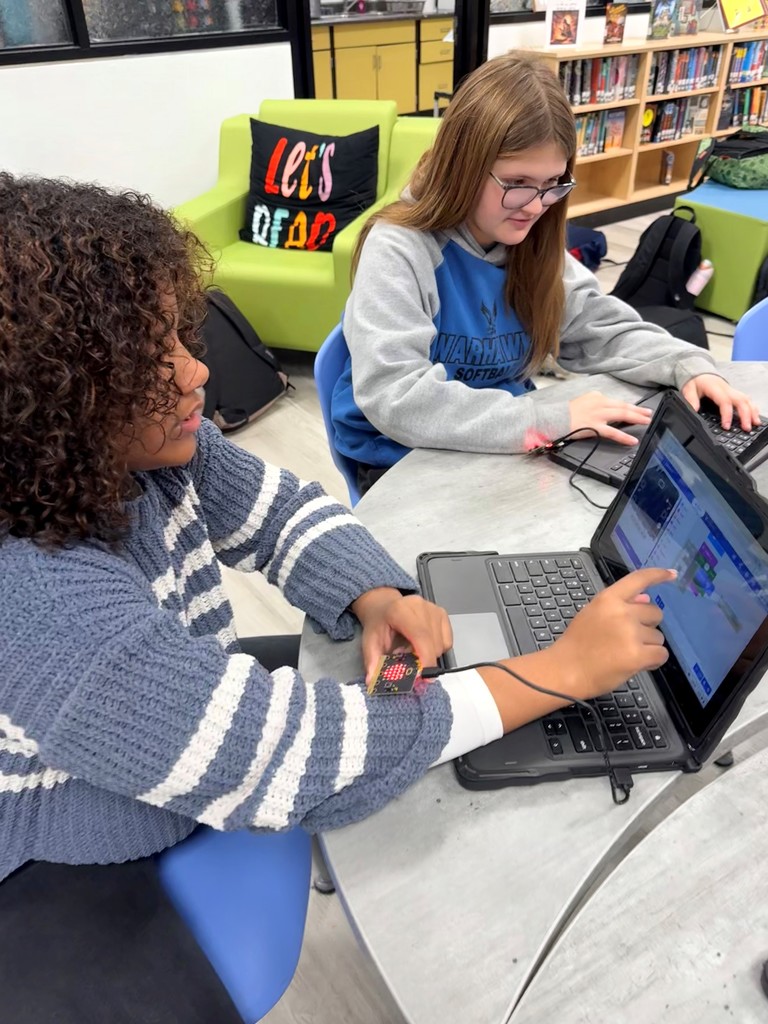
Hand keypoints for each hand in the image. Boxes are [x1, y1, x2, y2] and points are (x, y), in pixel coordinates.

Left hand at [351, 588, 452, 684]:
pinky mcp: (442, 614)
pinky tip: (423, 646)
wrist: (384, 607)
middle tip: (408, 663)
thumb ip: (372, 662)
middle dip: (424, 661)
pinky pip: (447, 642)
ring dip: (430, 656)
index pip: (420, 636)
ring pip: (441, 645)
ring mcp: (433, 609)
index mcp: (400, 610)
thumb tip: (372, 681)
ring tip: (412, 651)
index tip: (424, 677)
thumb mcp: (370, 642)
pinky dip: (437, 649)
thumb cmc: (378, 624)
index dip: (425, 658)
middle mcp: (420, 607)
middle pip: (433, 643)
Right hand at [550, 566, 673, 699]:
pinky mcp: (637, 655)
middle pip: (655, 613)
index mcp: (608, 599)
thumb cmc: (577, 644)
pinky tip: (637, 664)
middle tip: (627, 638)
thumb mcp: (592, 614)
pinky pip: (661, 654)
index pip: (638, 579)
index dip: (658, 575)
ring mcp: (630, 633)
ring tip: (625, 653)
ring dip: (648, 646)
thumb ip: (619, 605)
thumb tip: (647, 598)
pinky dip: (653, 661)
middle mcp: (622, 612)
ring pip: (658, 637)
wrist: (566, 671)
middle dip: (647, 625)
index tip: (671, 574)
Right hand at [568, 391, 653, 445]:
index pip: (617, 402)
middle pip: (623, 406)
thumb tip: (608, 408)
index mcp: (597, 397)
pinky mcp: (595, 426)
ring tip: (646, 422)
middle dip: (638, 410)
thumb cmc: (567, 413)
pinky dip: (624, 436)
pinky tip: (632, 440)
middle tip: (649, 413)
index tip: (638, 409)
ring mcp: (598, 415)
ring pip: (622, 415)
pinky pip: (613, 432)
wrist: (555, 418)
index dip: (630, 407)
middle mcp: (599, 403)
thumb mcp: (583, 401)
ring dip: (636, 418)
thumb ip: (596, 403)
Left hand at [681, 374, 760, 430]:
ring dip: (752, 412)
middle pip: (741, 401)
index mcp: (715, 388)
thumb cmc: (696, 382)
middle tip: (746, 428)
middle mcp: (727, 389)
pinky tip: (755, 416)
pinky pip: (747, 399)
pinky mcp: (735, 393)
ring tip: (755, 424)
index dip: (727, 414)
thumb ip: (691, 399)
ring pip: (746, 400)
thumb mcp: (688, 388)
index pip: (725, 401)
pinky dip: (752, 408)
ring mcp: (732, 391)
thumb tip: (694, 410)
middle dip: (745, 415)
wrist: (700, 373)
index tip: (726, 426)